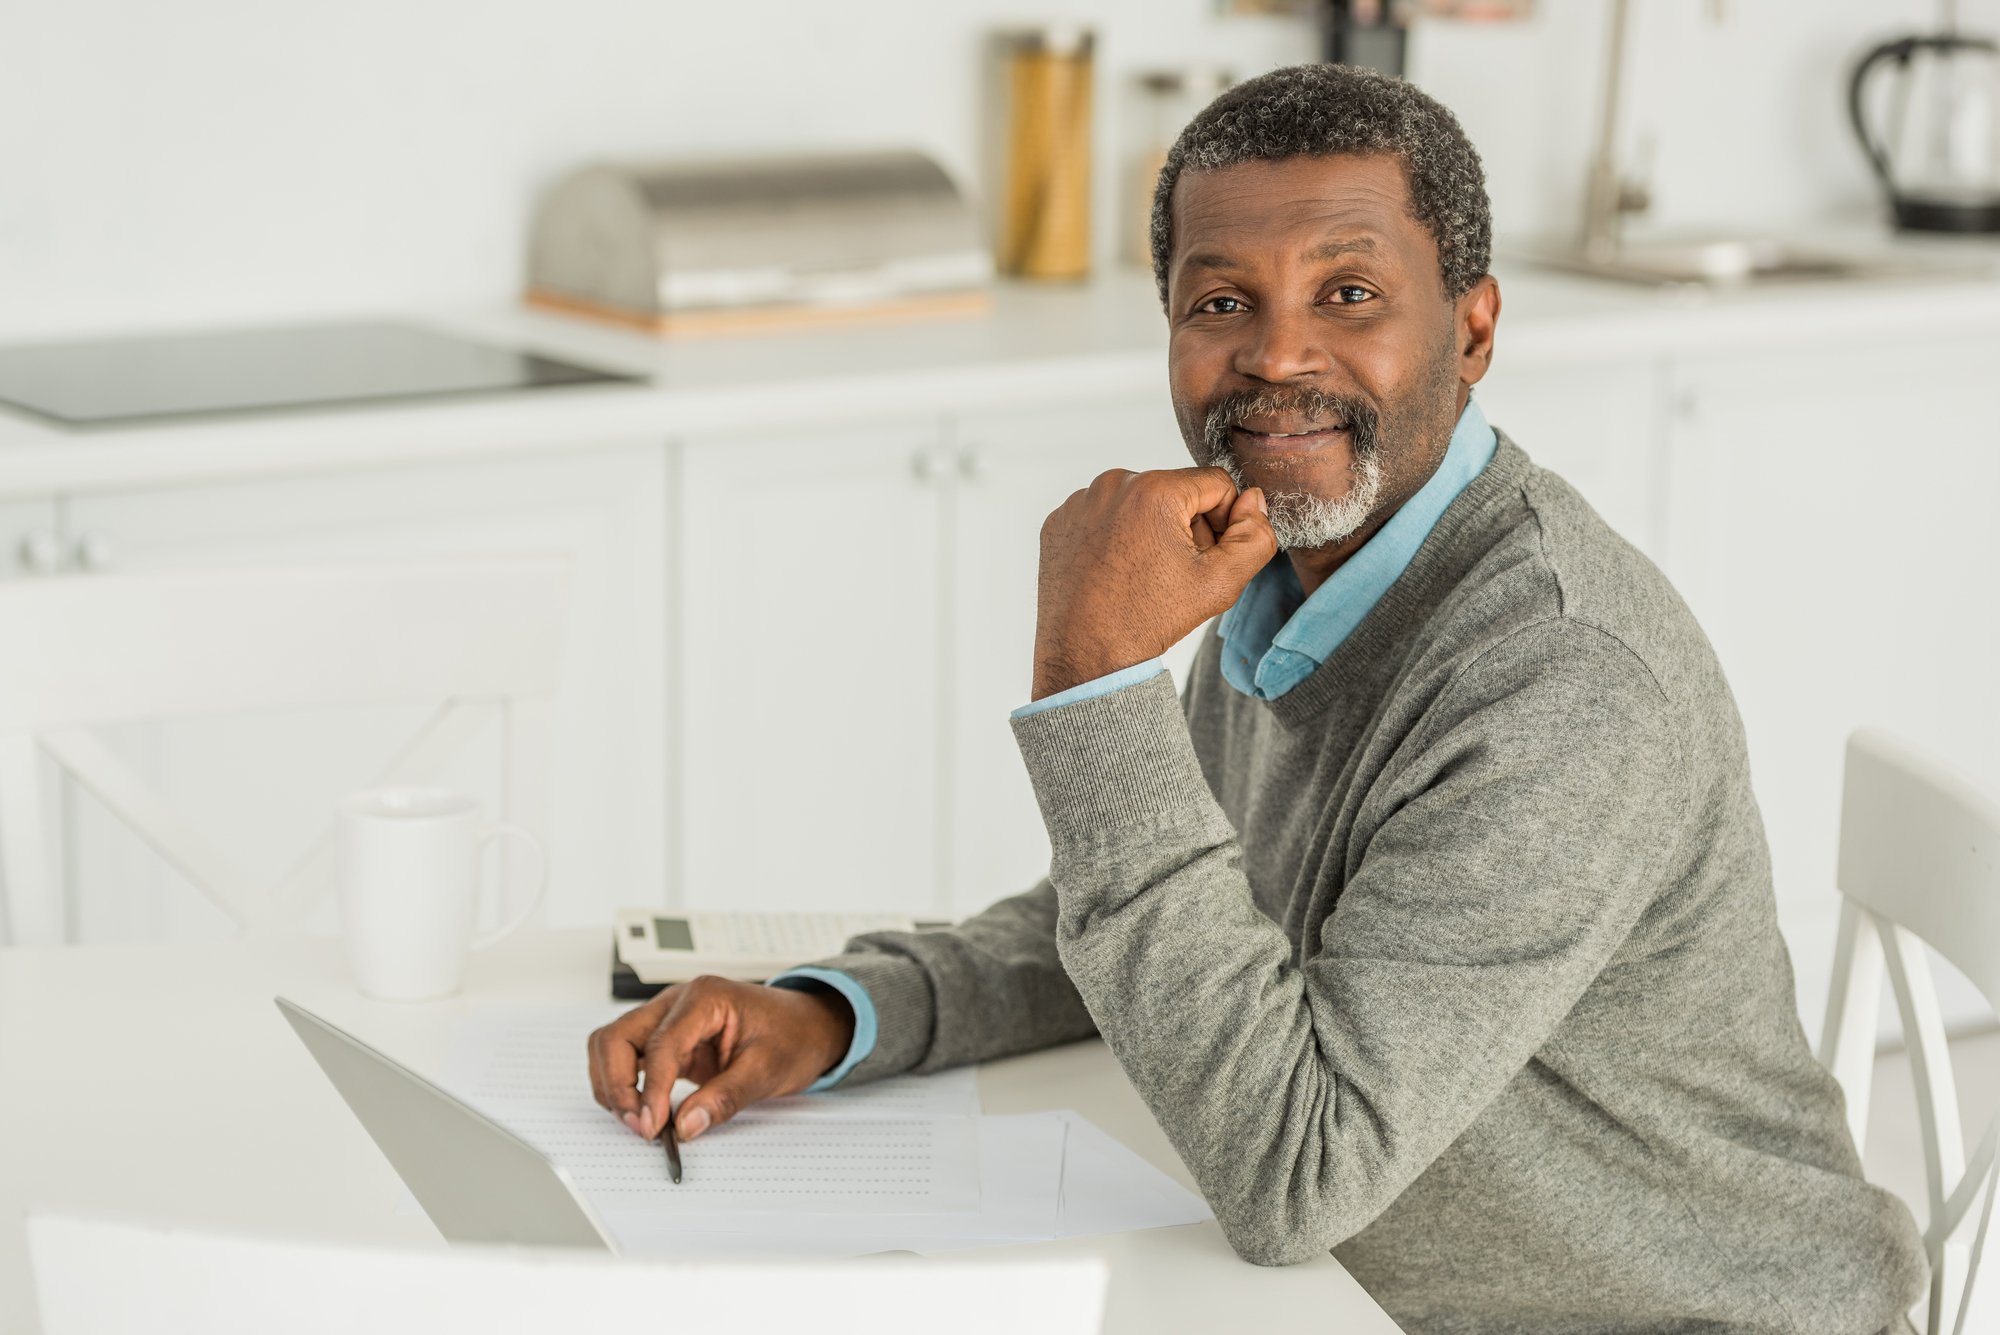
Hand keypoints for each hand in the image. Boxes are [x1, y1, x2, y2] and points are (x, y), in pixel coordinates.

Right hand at [586, 976, 854, 1141]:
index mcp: (705, 998)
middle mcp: (677, 1002)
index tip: (653, 1126)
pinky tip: (643, 1109)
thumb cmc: (793, 1035)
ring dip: (613, 1084)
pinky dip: (623, 1084)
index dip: (652, 1090)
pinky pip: (627, 1056)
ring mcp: (667, 1017)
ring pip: (612, 1044)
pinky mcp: (666, 1038)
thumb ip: (725, 1098)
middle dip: (618, 1085)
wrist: (808, 1025)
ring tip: (639, 1121)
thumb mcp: (767, 1069)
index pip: (660, 1045)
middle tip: (640, 1126)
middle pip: (618, 1037)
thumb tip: (685, 1126)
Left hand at [1031, 467, 1273, 698]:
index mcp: (1154, 489)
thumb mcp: (1220, 583)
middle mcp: (1112, 484)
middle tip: (1175, 573)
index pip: (1217, 484)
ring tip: (1144, 575)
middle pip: (1176, 493)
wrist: (1085, 655)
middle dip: (1187, 527)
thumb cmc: (1147, 620)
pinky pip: (1105, 515)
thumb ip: (1254, 537)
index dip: (1225, 522)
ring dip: (1153, 531)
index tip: (1207, 558)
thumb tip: (1254, 501)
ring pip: (1140, 502)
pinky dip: (1117, 537)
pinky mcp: (1060, 520)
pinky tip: (1116, 572)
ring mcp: (1081, 501)